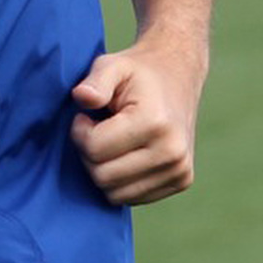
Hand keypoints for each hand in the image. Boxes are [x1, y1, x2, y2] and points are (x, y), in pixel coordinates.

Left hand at [71, 35, 205, 205]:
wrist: (178, 76)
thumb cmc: (136, 73)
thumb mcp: (112, 65)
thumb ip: (95, 81)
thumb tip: (82, 97)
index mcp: (155, 123)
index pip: (94, 150)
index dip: (80, 132)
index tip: (87, 117)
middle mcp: (173, 151)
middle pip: (102, 177)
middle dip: (90, 154)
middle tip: (98, 130)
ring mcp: (180, 170)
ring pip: (115, 194)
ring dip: (104, 170)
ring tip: (113, 141)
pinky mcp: (182, 181)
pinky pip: (132, 198)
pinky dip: (120, 181)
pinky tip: (126, 154)